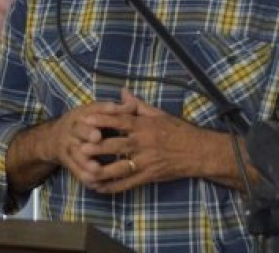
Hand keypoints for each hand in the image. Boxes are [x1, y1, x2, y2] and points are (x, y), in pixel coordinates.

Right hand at [5, 96, 137, 192]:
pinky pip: (76, 171)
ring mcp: (68, 146)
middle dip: (87, 133)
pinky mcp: (68, 162)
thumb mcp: (95, 112)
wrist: (53, 138)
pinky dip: (86, 177)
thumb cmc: (83, 123)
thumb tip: (133, 103)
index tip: (111, 111)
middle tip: (98, 137)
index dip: (101, 112)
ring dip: (85, 161)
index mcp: (82, 114)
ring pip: (76, 154)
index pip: (92, 111)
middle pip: (79, 130)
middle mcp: (72, 129)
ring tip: (97, 168)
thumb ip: (115, 109)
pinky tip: (97, 184)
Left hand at [81, 88, 229, 193]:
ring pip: (120, 168)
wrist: (199, 152)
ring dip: (102, 170)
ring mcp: (146, 162)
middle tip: (79, 147)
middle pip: (116, 146)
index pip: (120, 122)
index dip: (102, 120)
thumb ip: (137, 105)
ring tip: (85, 171)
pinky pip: (128, 183)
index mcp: (144, 126)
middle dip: (97, 148)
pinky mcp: (149, 176)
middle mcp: (144, 144)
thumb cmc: (178, 130)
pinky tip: (99, 187)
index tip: (86, 119)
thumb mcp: (159, 114)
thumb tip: (122, 91)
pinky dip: (112, 187)